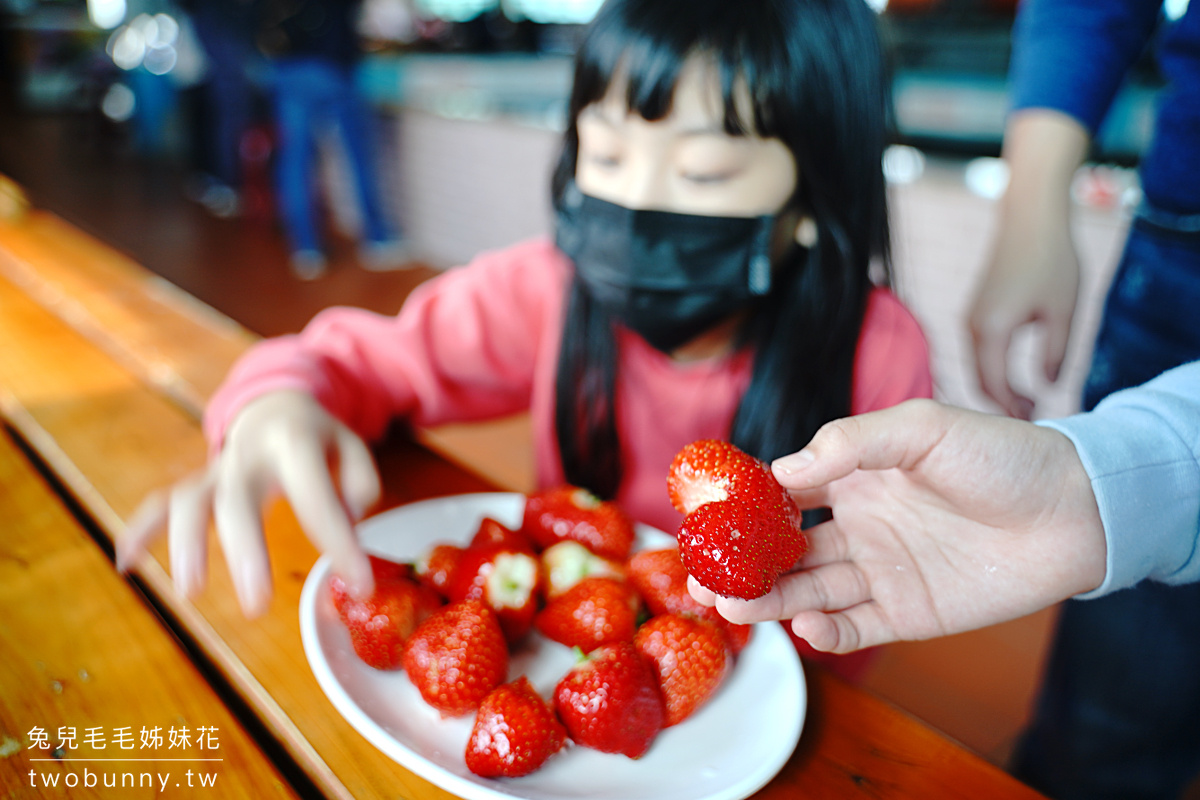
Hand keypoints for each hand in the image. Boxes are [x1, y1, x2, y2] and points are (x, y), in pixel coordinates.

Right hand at [116, 391, 380, 615]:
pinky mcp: (197, 483)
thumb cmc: (319, 439)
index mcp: (295, 443)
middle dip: (244, 552)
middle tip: (257, 604)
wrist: (276, 401)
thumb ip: (358, 483)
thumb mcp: (352, 447)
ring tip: (192, 591)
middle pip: (239, 500)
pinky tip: (128, 565)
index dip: (339, 543)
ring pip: (190, 501)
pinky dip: (140, 530)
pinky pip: (161, 502)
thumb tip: (346, 521)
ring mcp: (217, 469)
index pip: (317, 498)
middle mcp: (248, 455)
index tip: (358, 586)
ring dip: (186, 544)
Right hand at [688, 399, 1106, 651]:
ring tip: (734, 607)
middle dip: (742, 566)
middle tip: (703, 578)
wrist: (1073, 509)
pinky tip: (805, 624)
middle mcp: (858, 526)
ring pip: (809, 590)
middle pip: (785, 551)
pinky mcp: (907, 613)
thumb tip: (778, 470)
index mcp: (855, 477)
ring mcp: (881, 571)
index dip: (745, 506)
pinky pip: (854, 627)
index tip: (708, 517)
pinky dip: (825, 631)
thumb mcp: (921, 428)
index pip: (785, 493)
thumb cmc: (999, 456)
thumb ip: (850, 442)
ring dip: (769, 600)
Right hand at [969, 212, 1079, 418]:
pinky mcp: (975, 310)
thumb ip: (1057, 355)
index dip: (1013, 409)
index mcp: (991, 330)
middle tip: (1032, 418)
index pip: (994, 386)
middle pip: (979, 381)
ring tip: (1026, 402)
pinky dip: (992, 371)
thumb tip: (1048, 387)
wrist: (1029, 217)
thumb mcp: (1065, 311)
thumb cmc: (1051, 259)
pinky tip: (1014, 376)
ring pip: (976, 368)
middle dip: (1002, 404)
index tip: (1035, 422)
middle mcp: (972, 327)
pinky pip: (977, 352)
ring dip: (996, 389)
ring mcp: (970, 318)